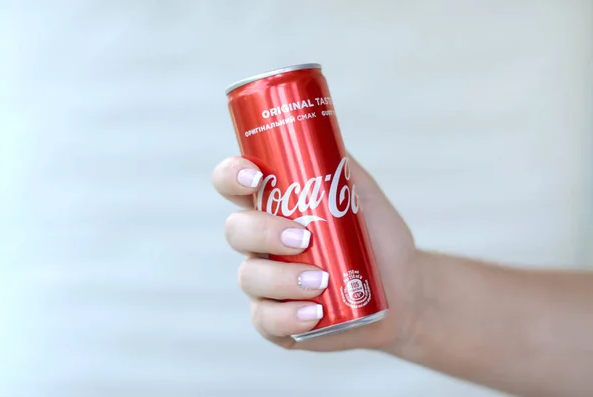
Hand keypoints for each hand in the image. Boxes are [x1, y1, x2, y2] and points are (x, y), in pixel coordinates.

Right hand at [211, 154, 418, 351]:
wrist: (404, 290)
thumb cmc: (377, 239)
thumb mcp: (362, 195)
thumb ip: (338, 164)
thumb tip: (320, 131)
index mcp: (274, 207)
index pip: (234, 184)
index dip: (232, 175)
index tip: (255, 177)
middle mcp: (262, 243)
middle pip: (236, 229)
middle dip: (263, 231)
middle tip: (303, 237)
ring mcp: (267, 283)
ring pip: (248, 276)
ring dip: (281, 278)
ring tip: (321, 281)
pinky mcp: (277, 319)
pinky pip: (264, 320)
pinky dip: (287, 316)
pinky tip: (313, 312)